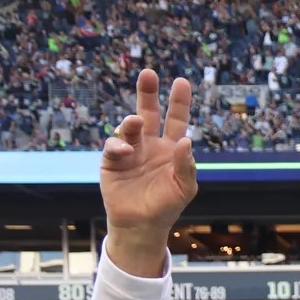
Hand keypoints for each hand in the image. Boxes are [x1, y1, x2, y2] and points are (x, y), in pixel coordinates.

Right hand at [101, 72, 199, 277]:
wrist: (143, 225)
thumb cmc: (167, 205)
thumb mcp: (184, 187)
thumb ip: (186, 165)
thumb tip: (187, 141)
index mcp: (171, 148)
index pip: (176, 120)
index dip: (178, 102)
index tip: (181, 82)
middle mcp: (150, 145)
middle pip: (149, 113)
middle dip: (147, 93)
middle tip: (148, 74)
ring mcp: (130, 151)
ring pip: (129, 127)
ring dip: (132, 122)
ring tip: (135, 122)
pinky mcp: (113, 161)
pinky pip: (115, 147)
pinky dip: (119, 145)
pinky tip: (125, 150)